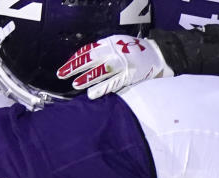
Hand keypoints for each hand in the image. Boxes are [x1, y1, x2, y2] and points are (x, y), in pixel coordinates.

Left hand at [57, 35, 172, 99]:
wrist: (157, 54)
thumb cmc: (135, 51)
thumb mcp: (118, 45)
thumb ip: (104, 51)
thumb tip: (84, 62)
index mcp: (111, 43)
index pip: (88, 50)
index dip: (75, 59)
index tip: (65, 66)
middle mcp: (115, 52)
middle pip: (90, 59)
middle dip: (74, 67)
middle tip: (61, 75)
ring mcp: (122, 64)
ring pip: (100, 71)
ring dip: (86, 78)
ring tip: (74, 84)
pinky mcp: (129, 76)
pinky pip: (113, 83)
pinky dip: (101, 89)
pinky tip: (91, 94)